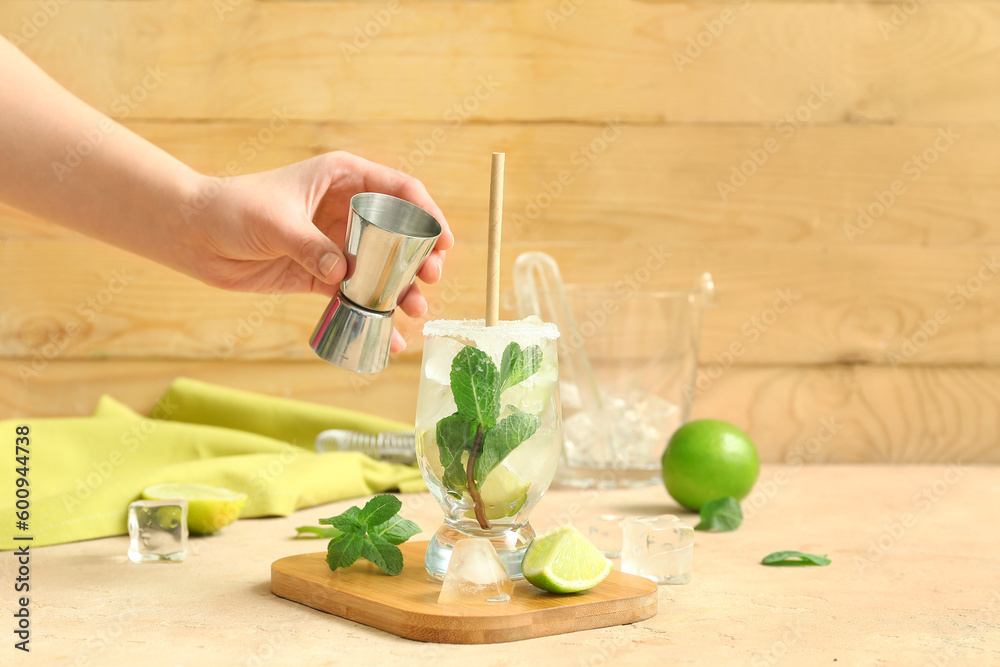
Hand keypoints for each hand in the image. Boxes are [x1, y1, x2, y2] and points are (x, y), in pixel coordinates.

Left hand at [182, 152, 453, 351]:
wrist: (194, 235)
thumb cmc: (232, 208)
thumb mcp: (274, 221)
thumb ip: (311, 246)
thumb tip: (344, 274)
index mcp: (342, 178)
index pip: (399, 190)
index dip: (427, 214)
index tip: (443, 242)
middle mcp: (346, 209)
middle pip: (398, 232)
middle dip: (419, 258)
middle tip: (429, 279)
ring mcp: (335, 243)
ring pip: (381, 266)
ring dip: (400, 289)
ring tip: (415, 310)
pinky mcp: (321, 274)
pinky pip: (355, 294)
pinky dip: (371, 313)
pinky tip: (388, 335)